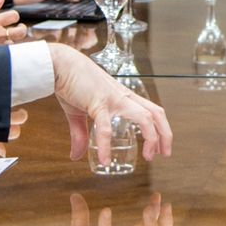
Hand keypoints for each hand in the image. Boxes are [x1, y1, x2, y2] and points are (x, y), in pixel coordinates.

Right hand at [0, 0, 24, 46]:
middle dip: (22, 28)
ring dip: (10, 39)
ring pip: (12, 42)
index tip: (10, 17)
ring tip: (2, 37)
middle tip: (17, 27)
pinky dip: (3, 48)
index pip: (14, 16)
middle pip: (21, 32)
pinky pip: (4, 52)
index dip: (14, 16)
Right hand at [48, 44, 172, 164]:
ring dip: (151, 138)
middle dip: (165, 134)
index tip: (161, 147)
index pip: (152, 110)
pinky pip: (106, 128)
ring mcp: (114, 100)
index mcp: (123, 97)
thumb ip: (81, 134)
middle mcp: (124, 97)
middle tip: (164, 154)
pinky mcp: (99, 103)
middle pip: (156, 113)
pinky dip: (107, 146)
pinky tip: (105, 161)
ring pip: (145, 117)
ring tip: (148, 157)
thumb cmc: (72, 83)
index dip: (161, 128)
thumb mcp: (79, 112)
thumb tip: (76, 156)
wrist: (60, 65)